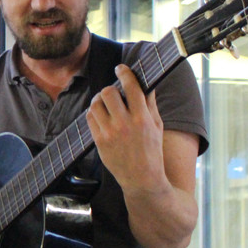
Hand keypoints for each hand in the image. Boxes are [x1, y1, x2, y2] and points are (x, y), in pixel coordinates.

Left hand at [87, 64, 166, 192]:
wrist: (142, 179)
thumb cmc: (152, 151)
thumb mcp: (157, 126)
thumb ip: (150, 103)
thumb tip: (147, 83)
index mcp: (143, 118)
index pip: (131, 87)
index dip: (124, 73)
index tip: (121, 68)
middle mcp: (125, 124)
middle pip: (108, 92)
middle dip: (110, 89)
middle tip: (113, 93)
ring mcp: (110, 133)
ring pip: (95, 104)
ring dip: (99, 100)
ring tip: (105, 104)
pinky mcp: (99, 141)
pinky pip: (89, 118)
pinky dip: (94, 113)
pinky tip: (100, 115)